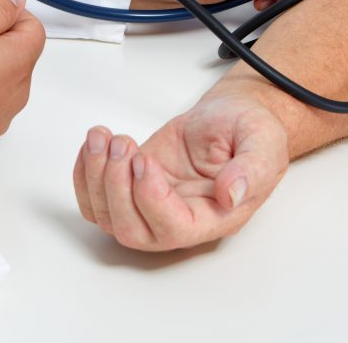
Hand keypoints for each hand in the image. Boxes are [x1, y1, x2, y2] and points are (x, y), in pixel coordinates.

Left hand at [73, 90, 288, 250]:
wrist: (231, 117)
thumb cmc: (249, 131)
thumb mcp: (263, 141)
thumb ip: (253, 167)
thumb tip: (232, 193)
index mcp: (214, 216)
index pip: (174, 229)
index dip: (151, 200)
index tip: (145, 161)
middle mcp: (179, 219)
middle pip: (132, 231)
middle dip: (115, 188)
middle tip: (123, 144)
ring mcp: (150, 205)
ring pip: (107, 216)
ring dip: (96, 176)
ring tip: (105, 136)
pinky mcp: (131, 186)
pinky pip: (95, 198)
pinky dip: (84, 174)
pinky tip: (95, 144)